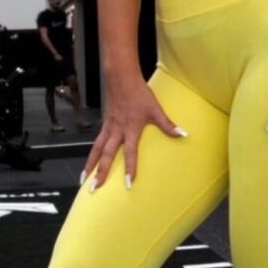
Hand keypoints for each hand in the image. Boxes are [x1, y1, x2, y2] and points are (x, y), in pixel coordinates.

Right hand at [81, 75, 187, 190]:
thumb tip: (183, 134)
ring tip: (84, 179)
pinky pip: (96, 142)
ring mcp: (108, 128)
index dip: (129, 168)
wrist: (122, 79)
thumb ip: (168, 125)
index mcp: (131, 129)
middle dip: (101, 173)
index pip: (130, 153)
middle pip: (107, 155)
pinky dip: (92, 154)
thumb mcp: (156, 109)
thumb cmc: (139, 94)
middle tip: (94, 188)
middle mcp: (117, 131)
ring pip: (96, 150)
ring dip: (90, 166)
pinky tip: (90, 163)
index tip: (128, 183)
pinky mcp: (105, 124)